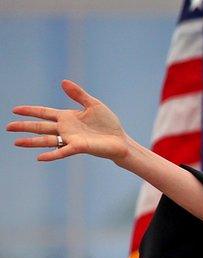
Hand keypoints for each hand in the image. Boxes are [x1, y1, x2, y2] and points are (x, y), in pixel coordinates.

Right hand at [7, 80, 129, 162]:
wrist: (120, 140)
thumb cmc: (108, 124)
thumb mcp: (93, 105)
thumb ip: (78, 94)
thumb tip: (63, 82)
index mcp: (67, 117)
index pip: (44, 113)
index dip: (30, 111)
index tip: (15, 110)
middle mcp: (65, 129)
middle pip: (40, 127)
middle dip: (24, 126)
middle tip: (8, 127)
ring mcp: (70, 139)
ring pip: (46, 140)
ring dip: (31, 141)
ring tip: (16, 142)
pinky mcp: (79, 147)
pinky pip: (62, 151)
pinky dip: (51, 154)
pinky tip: (39, 157)